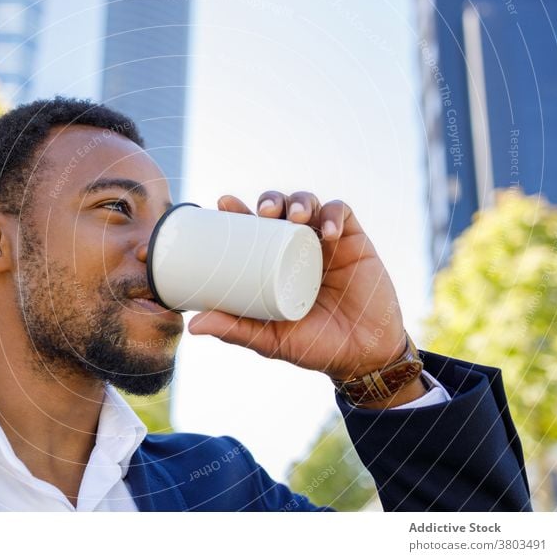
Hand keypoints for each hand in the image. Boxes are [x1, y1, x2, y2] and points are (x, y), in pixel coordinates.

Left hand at [187, 191, 406, 381]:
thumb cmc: (313, 346)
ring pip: (309, 204)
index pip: (252, 229)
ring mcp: (326, 243)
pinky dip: (334, 214)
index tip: (223, 203)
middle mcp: (296, 248)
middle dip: (270, 200)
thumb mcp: (270, 339)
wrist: (363, 357)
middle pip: (280, 209)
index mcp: (273, 263)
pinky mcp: (355, 242)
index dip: (237, 211)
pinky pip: (343, 215)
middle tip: (263, 211)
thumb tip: (193, 326)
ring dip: (299, 200)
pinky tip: (327, 230)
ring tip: (295, 215)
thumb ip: (236, 330)